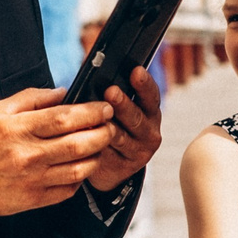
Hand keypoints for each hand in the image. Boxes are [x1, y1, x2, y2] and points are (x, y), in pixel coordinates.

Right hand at [0, 86, 114, 216]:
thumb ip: (31, 99)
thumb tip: (62, 92)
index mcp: (18, 129)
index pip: (64, 118)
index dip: (90, 112)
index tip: (104, 107)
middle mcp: (28, 155)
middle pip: (78, 144)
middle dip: (102, 133)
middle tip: (110, 125)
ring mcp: (33, 180)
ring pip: (79, 169)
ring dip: (97, 156)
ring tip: (99, 146)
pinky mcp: (35, 199)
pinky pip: (69, 190)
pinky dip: (81, 177)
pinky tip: (82, 166)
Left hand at [89, 68, 163, 192]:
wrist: (112, 164)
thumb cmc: (114, 125)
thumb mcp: (120, 108)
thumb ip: (114, 91)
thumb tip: (95, 68)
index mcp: (150, 112)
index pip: (151, 96)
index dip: (144, 84)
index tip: (136, 71)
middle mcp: (149, 132)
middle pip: (136, 117)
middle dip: (123, 104)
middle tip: (111, 91)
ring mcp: (138, 152)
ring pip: (121, 138)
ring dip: (108, 127)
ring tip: (97, 118)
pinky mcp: (123, 168)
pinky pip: (107, 156)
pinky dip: (96, 147)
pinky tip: (86, 140)